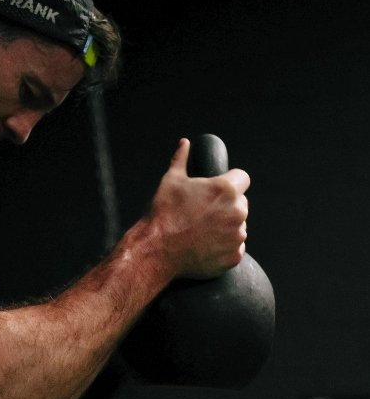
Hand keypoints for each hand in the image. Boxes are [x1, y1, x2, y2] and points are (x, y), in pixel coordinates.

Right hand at [147, 138, 249, 278]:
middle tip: (203, 212)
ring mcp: (237, 235)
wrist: (156, 249)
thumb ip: (181, 159)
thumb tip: (184, 143)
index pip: (242, 178)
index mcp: (225, 189)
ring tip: (201, 229)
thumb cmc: (163, 213)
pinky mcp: (233, 255)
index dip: (230, 181)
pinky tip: (204, 244)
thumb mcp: (170, 181)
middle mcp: (237, 211)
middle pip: (241, 202)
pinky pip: (235, 247)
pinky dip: (223, 246)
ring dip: (226, 226)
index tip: (217, 189)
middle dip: (227, 205)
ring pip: (238, 225)